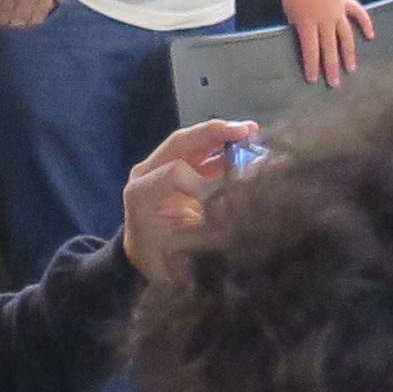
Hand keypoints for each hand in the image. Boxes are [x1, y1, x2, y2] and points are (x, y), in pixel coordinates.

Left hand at [121, 122, 246, 277]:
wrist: (143, 260)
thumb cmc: (159, 259)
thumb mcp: (177, 251)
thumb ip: (201, 230)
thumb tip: (234, 213)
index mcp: (142, 194)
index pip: (175, 172)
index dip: (202, 181)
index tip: (222, 199)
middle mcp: (147, 173)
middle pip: (181, 143)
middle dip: (215, 134)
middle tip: (247, 130)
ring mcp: (159, 168)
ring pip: (191, 142)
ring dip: (221, 135)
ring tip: (251, 131)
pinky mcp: (174, 170)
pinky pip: (199, 152)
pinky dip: (221, 147)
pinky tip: (244, 143)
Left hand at [282, 0, 370, 84]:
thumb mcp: (288, 7)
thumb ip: (296, 23)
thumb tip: (301, 35)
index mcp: (307, 23)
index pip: (310, 50)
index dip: (312, 66)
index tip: (313, 80)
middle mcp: (325, 21)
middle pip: (329, 49)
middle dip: (331, 68)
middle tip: (334, 84)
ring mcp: (338, 12)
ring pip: (345, 38)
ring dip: (348, 55)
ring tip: (351, 69)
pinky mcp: (345, 2)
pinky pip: (358, 15)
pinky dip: (365, 25)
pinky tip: (370, 35)